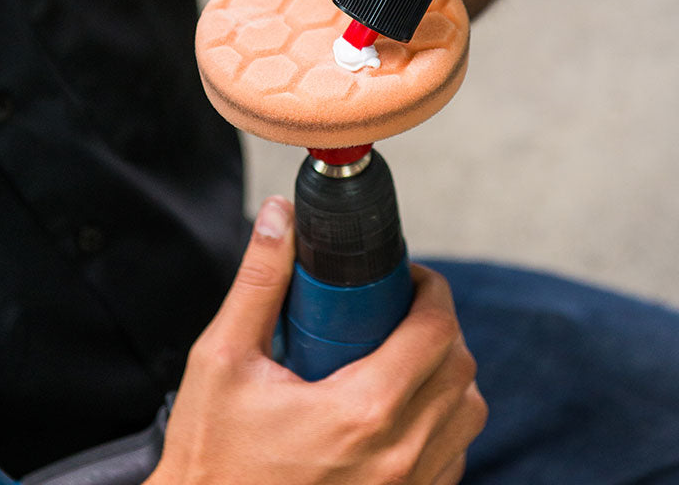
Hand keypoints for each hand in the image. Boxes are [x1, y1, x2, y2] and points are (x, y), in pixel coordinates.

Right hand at [149, 197, 486, 484]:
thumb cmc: (210, 460)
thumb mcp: (222, 361)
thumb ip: (258, 282)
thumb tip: (280, 218)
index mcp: (361, 413)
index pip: (436, 331)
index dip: (430, 290)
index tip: (406, 277)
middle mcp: (398, 458)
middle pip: (461, 369)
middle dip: (438, 326)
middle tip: (399, 311)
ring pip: (467, 416)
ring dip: (446, 376)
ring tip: (401, 358)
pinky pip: (453, 458)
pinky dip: (442, 425)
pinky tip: (398, 413)